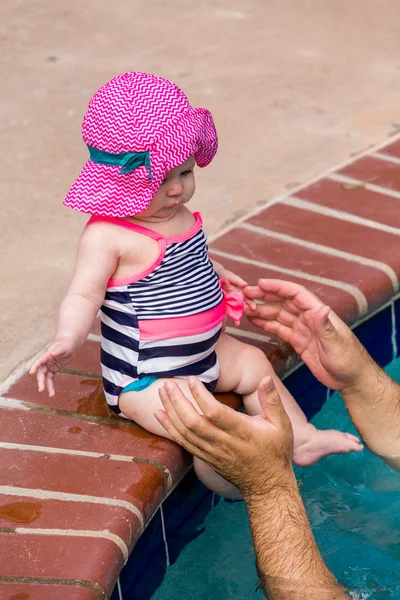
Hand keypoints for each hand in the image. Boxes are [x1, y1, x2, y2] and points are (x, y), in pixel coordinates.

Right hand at [29, 336, 77, 396]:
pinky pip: (50, 379)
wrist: (69, 344)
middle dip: (40, 381)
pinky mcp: (53, 370)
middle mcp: (46, 362)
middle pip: (40, 372)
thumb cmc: (66, 344)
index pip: (39, 361)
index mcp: (47, 355)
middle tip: (41, 390)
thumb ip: (58, 351)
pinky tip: (52, 393)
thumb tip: (51, 354)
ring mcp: (48, 366)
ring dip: (46, 386)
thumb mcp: (64, 347)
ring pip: (45, 377)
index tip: (31, 372)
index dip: (35, 366)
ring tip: (51, 395)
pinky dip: (50, 385)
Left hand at [155, 375, 293, 497]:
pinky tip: (160, 414)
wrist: (267, 485)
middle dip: (178, 402)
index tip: (191, 379)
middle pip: (193, 422)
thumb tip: (265, 378)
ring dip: (170, 411)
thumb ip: (273, 400)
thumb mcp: (282, 425)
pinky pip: (183, 442)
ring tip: (162, 392)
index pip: (215, 413)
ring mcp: (212, 452)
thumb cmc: (275, 451)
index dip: (200, 396)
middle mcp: (223, 443)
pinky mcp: (205, 458)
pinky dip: (170, 428)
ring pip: (185, 432)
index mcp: (242, 432)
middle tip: (168, 383)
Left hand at [219, 270, 249, 325]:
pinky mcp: (220, 307)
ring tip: (234, 325)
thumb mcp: (228, 275)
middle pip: (240, 308)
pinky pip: (222, 315)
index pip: (247, 298)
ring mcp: (227, 304)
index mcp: (239, 291)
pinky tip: (223, 328)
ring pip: (232, 313)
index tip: (254, 308)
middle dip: (241, 315)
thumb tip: (245, 284)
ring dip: (234, 319)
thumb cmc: (221, 274)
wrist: (209, 276)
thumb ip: (236, 279)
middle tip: (239, 322)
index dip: (251, 303)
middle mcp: (235, 299)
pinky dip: (223, 322)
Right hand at [244, 279, 371, 390]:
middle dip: (264, 296)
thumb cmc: (349, 360)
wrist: (351, 379)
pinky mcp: (298, 341)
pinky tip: (254, 320)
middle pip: (283, 301)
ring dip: (262, 310)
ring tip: (244, 308)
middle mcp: (309, 317)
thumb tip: (321, 308)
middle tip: (245, 295)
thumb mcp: (337, 345)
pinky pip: (279, 329)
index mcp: (318, 313)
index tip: (260, 283)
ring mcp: (302, 329)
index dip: (278, 287)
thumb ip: (326, 327)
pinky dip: (266, 324)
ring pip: (278, 314)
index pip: (295, 294)